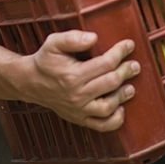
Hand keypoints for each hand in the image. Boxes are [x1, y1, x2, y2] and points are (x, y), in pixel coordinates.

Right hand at [26, 30, 140, 130]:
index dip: (121, 52)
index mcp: (73, 75)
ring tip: (130, 87)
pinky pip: (101, 125)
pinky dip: (115, 120)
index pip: (106, 63)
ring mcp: (78, 109)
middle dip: (126, 72)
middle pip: (110, 83)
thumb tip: (94, 38)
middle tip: (135, 65)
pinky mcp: (79, 118)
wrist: (30, 82)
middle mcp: (77, 94)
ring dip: (123, 96)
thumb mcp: (53, 43)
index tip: (129, 45)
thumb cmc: (45, 61)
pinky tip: (120, 108)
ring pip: (108, 106)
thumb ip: (73, 38)